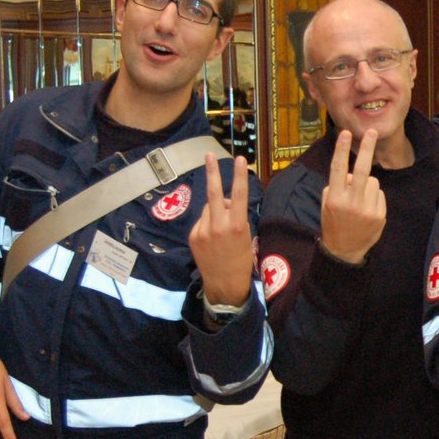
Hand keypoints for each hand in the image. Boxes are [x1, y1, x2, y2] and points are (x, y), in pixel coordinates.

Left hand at [189, 153, 253, 307]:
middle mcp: (218, 226)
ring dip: (215, 210)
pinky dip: (208, 223)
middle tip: (208, 154)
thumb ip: (235, 216)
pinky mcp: (193, 236)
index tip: (239, 159)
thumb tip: (224, 201)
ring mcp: (202, 231)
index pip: (238, 195)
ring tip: (222, 229)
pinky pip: (202, 220)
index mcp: (236, 226)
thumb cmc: (241, 259)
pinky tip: (212, 237)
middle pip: (213, 192)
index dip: (239, 176)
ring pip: (209, 207)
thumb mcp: (246, 236)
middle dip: (211, 172)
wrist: (224, 283)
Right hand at [319, 130, 386, 263]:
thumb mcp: (328, 203)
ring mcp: (367, 210)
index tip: (345, 133)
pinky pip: (380, 194)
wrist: (344, 250)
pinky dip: (374, 197)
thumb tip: (352, 172)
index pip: (338, 168)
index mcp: (335, 198)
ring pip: (373, 181)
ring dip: (367, 184)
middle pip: (362, 170)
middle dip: (367, 148)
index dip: (341, 149)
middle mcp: (351, 203)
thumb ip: (337, 184)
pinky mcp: (379, 216)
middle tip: (372, 132)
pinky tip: (367, 210)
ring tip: (359, 200)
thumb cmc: (334, 221)